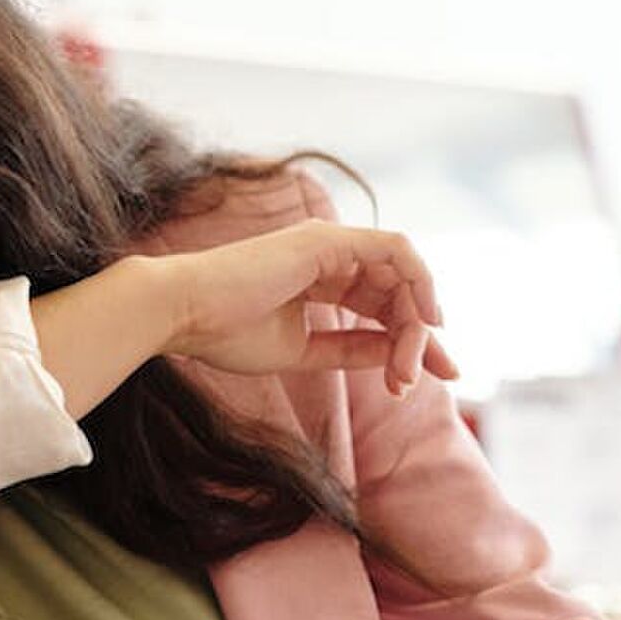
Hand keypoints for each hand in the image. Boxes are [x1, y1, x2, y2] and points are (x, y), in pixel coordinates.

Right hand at [156, 220, 459, 395]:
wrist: (182, 313)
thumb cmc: (222, 333)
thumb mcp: (301, 351)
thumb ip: (347, 350)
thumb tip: (393, 358)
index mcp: (315, 278)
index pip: (378, 305)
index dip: (408, 340)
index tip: (421, 379)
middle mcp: (328, 255)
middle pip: (397, 292)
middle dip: (423, 336)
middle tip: (437, 376)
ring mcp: (330, 243)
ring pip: (401, 276)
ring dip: (417, 323)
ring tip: (412, 366)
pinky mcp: (329, 240)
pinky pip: (396, 252)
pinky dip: (419, 281)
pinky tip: (426, 320)